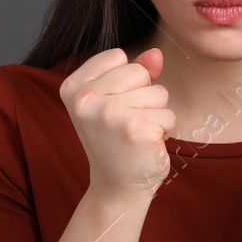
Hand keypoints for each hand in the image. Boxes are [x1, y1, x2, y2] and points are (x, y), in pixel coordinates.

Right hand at [60, 47, 176, 200]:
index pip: (118, 56)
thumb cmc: (117, 140)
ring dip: (156, 113)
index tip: (112, 107)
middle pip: (139, 71)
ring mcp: (109, 113)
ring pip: (158, 92)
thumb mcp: (116, 98)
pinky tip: (146, 145)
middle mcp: (85, 99)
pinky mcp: (136, 129)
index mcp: (73, 87)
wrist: (116, 187)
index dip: (125, 80)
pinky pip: (168, 114)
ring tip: (137, 134)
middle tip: (127, 123)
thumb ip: (135, 70)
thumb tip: (156, 54)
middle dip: (144, 95)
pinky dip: (164, 129)